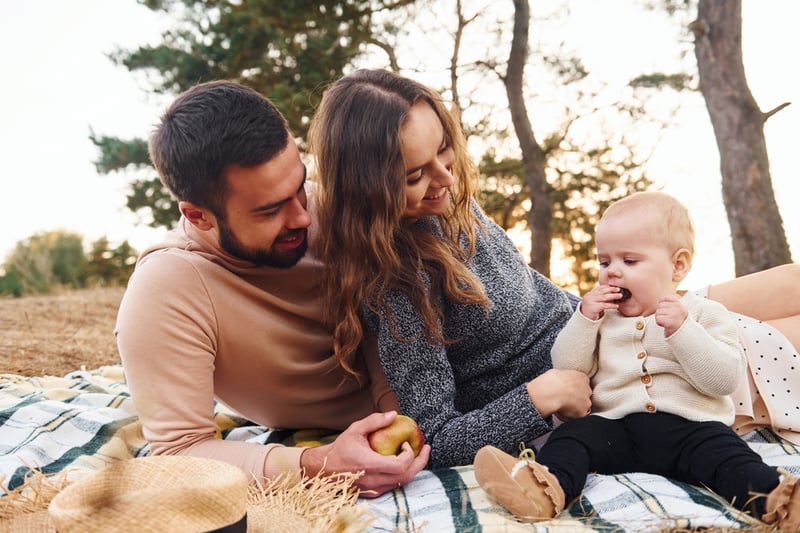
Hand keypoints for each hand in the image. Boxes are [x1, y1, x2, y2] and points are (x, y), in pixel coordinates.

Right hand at [300, 411, 429, 497]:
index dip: (409, 454)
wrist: (324, 469)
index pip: (400, 465)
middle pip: (406, 476)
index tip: (406, 443)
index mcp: (369, 465)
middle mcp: (374, 480)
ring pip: (402, 482)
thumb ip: (374, 421)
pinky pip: (394, 485)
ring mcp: (374, 489)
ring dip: (412, 468)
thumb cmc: (340, 448)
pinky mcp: (374, 493)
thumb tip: (394, 414)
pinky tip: (403, 462)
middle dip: (420, 462)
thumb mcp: (355, 430)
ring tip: (417, 454)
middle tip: (426, 449)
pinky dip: (402, 474)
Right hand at [527, 368, 591, 419]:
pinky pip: (576, 416)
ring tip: (561, 407)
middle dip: (576, 398)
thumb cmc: (551, 381)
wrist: (551, 392)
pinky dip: (570, 416)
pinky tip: (561, 413)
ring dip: (574, 407)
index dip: (574, 388)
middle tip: (564, 399)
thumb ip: (565, 377)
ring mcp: (586, 401)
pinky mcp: (582, 412)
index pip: (582, 384)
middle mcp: (587, 389)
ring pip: (582, 406)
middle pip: (584, 395)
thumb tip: (561, 379)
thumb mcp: (558, 372)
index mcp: (582, 377)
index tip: (567, 391)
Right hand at [579, 284, 624, 320]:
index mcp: (590, 294)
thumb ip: (601, 298)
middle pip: (602, 291)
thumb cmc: (592, 312)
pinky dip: (611, 305)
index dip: (608, 287)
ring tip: (620, 296)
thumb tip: (614, 295)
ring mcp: (590, 301)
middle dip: (611, 290)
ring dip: (613, 296)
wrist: (584, 320)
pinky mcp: (593, 307)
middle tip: (619, 289)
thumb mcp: (596, 303)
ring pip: (604, 297)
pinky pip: (604, 305)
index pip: (600, 288)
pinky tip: (616, 306)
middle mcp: (589, 296)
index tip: (615, 287)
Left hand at [655, 295, 687, 336]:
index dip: (663, 306)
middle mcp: (678, 308)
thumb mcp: (677, 311)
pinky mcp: (669, 322)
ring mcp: (674, 314)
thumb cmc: (677, 323)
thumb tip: (659, 300)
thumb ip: (670, 304)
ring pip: (657, 312)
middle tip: (669, 319)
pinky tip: (665, 325)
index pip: (664, 298)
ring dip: (660, 318)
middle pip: (660, 306)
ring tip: (667, 322)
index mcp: (680, 304)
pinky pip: (657, 319)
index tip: (669, 313)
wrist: (684, 336)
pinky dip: (659, 323)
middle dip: (661, 313)